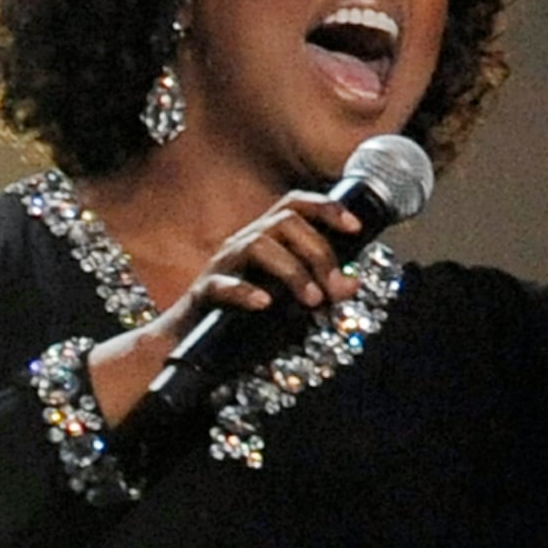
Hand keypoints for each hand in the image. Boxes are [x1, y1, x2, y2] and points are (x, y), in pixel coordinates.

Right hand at [163, 191, 366, 332]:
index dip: (326, 208)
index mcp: (265, 238)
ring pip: (258, 245)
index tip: (355, 227)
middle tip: (336, 288)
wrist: (192, 343)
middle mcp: (244, 243)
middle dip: (318, 252)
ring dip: (292, 271)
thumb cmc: (245, 318)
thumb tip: (353, 283)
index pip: (295, 204)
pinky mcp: (204, 291)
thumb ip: (321, 291)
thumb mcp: (290, 303)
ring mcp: (222, 265)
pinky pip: (222, 283)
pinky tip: (265, 304)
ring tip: (312, 300)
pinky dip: (246, 292)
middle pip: (285, 221)